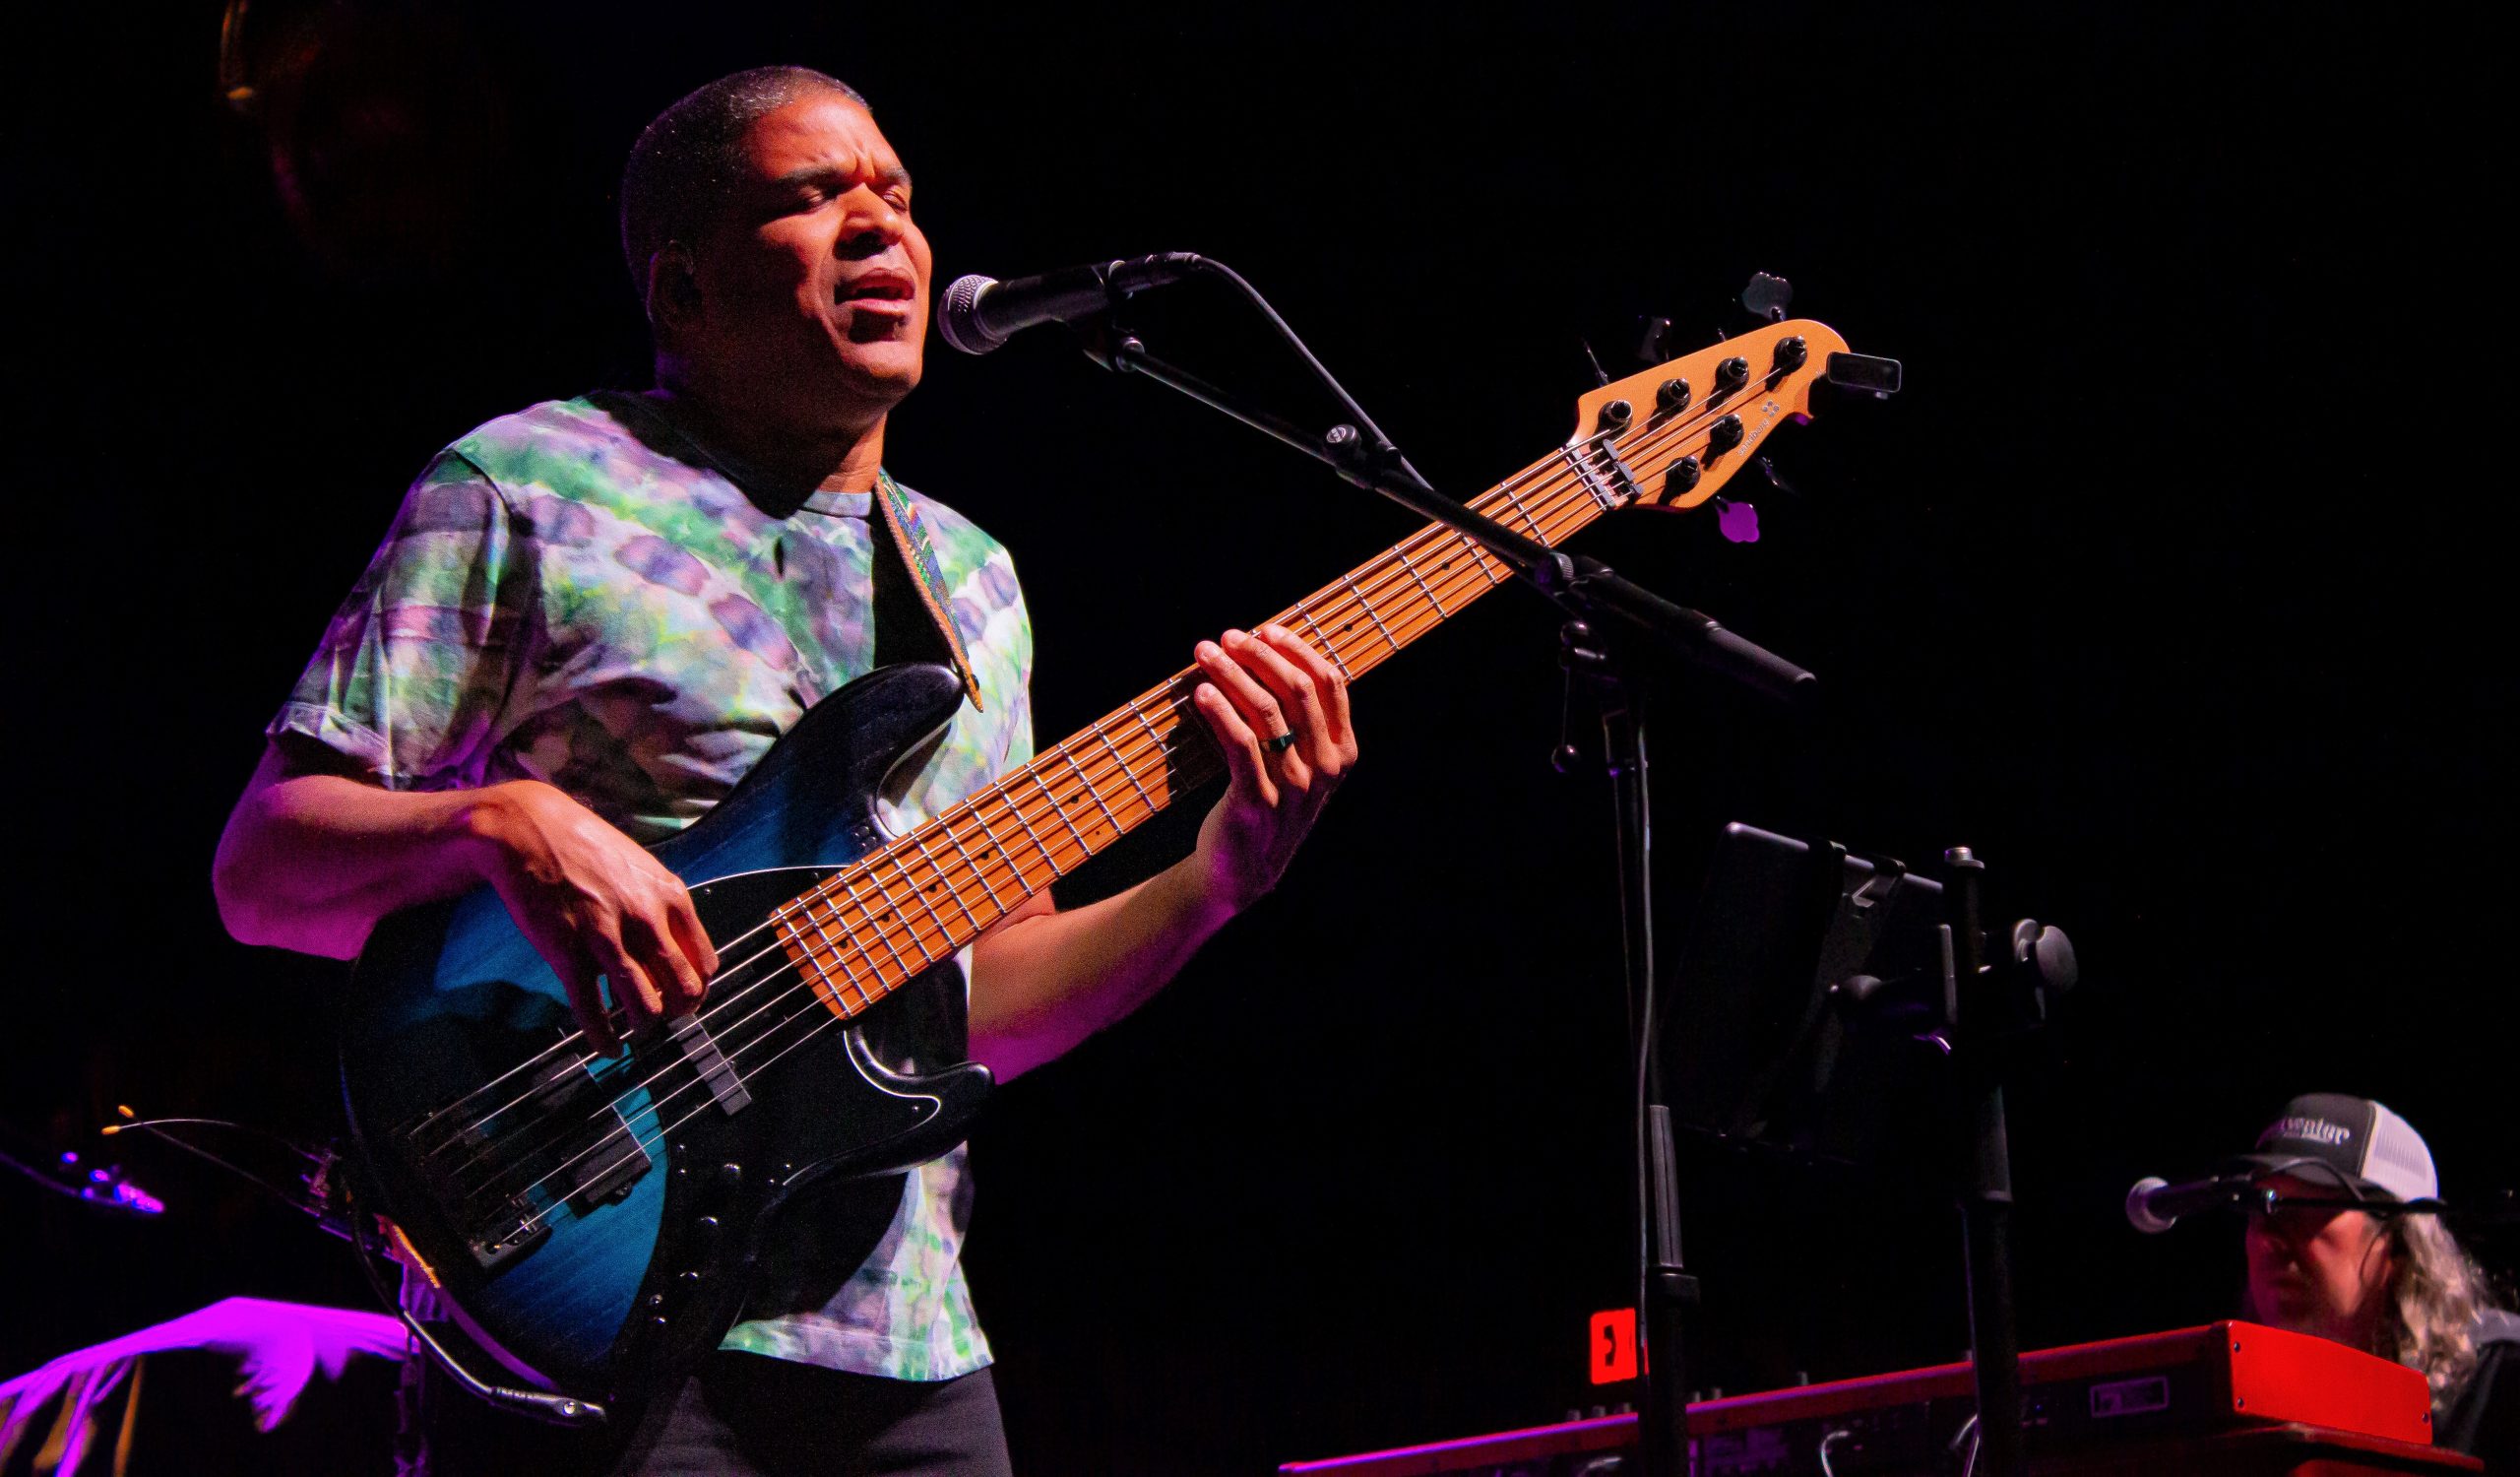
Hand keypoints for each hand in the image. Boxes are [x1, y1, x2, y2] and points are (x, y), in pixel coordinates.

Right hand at [464, 780, 717, 1050]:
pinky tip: (607, 1046)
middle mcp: (646, 919)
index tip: (685, 997)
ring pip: (644, 1007)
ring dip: (644, 1027)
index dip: (697, 988)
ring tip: (635, 1031)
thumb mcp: (641, 867)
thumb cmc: (584, 847)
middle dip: (677, 1013)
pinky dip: (603, 1038)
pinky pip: (592, 1010)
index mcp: (670, 896)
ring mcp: (607, 937)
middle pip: (683, 990)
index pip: (705, 963)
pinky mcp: (568, 953)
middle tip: (664, 1017)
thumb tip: (679, 946)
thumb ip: (663, 905)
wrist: (527, 829)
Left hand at [1187, 625, 1357, 915]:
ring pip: (1265, 711)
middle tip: (1226, 638)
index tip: (1263, 629)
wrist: (1245, 870)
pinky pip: (1240, 743)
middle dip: (1259, 654)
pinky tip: (1202, 693)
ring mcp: (1293, 786)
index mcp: (1343, 752)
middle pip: (1296, 690)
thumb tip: (1267, 652)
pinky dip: (1220, 711)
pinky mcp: (1256, 801)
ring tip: (1205, 655)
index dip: (1296, 649)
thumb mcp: (1301, 764)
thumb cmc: (1269, 802)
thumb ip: (1300, 719)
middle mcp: (1325, 768)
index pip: (1329, 682)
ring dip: (1231, 674)